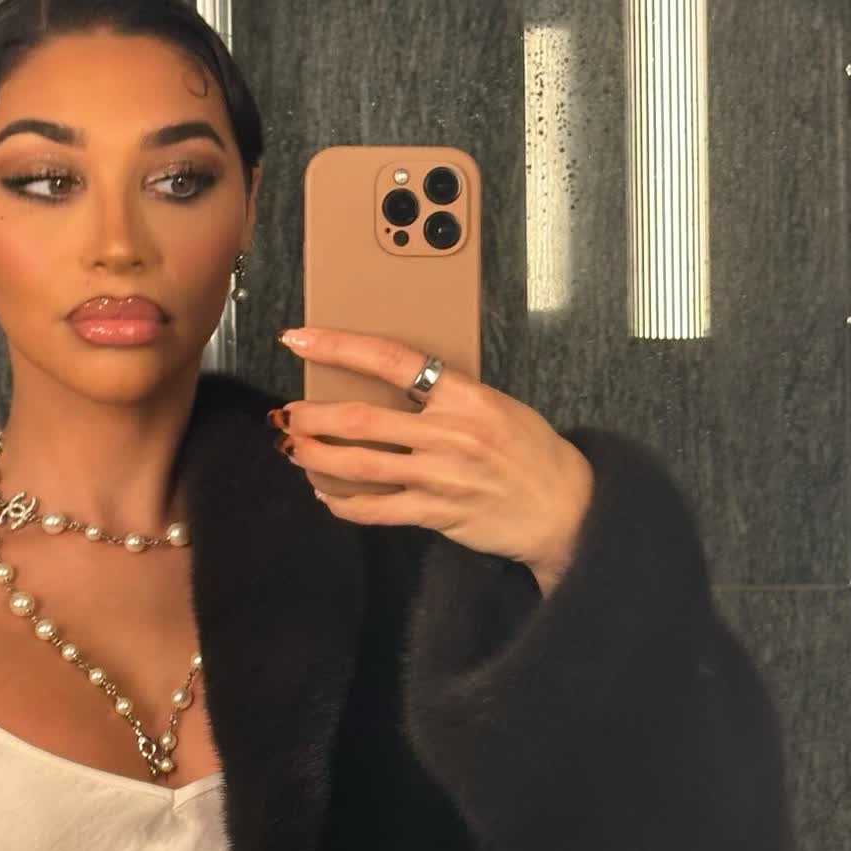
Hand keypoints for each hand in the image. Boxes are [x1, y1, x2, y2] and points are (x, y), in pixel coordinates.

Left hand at [273, 327, 593, 591]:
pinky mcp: (437, 512)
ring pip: (359, 464)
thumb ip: (446, 394)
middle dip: (312, 416)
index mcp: (465, 395)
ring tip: (293, 449)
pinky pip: (376, 509)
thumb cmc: (530, 451)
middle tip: (285, 413)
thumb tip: (387, 383)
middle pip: (361, 418)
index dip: (338, 346)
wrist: (564, 506)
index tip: (300, 338)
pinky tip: (326, 494)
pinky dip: (343, 503)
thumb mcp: (496, 405)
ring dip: (316, 457)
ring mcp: (441, 475)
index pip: (390, 359)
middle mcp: (450, 433)